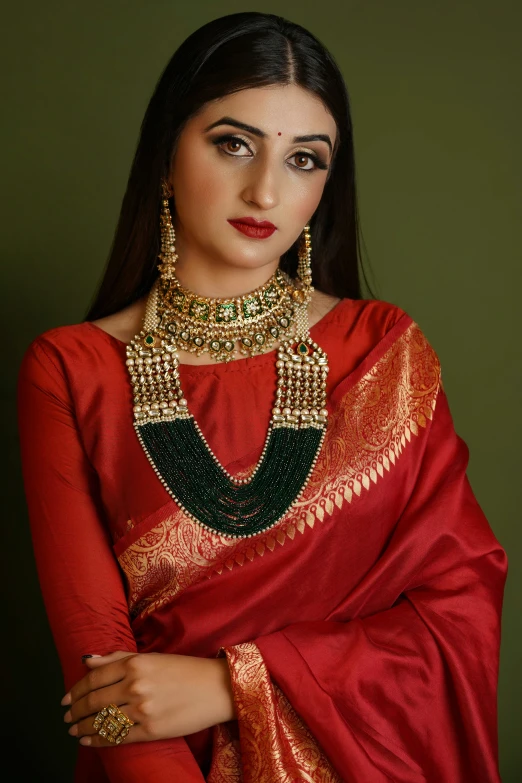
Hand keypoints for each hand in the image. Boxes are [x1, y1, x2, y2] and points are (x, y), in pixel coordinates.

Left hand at [61, 651, 235, 747]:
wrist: (216, 688)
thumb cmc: (186, 670)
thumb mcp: (152, 657)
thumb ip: (117, 658)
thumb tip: (87, 661)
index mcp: (136, 664)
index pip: (94, 679)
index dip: (75, 691)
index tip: (65, 700)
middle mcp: (136, 685)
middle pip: (94, 701)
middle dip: (75, 712)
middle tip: (66, 717)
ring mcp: (143, 709)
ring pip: (102, 721)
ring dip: (83, 728)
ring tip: (74, 731)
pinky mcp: (151, 730)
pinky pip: (117, 738)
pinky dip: (99, 741)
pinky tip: (89, 741)